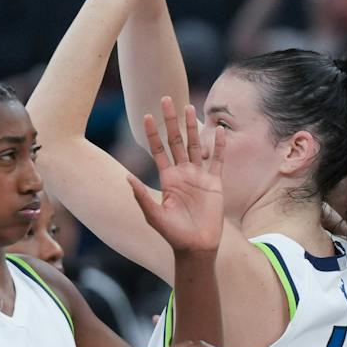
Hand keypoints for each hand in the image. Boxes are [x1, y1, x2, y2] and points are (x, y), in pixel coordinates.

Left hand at [128, 97, 225, 254]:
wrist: (197, 246)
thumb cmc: (173, 234)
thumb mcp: (154, 215)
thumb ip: (142, 195)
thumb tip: (127, 177)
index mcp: (168, 178)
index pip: (158, 150)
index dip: (153, 134)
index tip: (147, 116)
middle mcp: (183, 173)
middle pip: (177, 141)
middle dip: (171, 121)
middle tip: (167, 99)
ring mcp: (200, 176)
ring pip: (196, 145)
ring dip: (193, 127)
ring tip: (190, 107)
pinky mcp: (215, 183)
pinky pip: (218, 160)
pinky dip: (219, 146)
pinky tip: (218, 130)